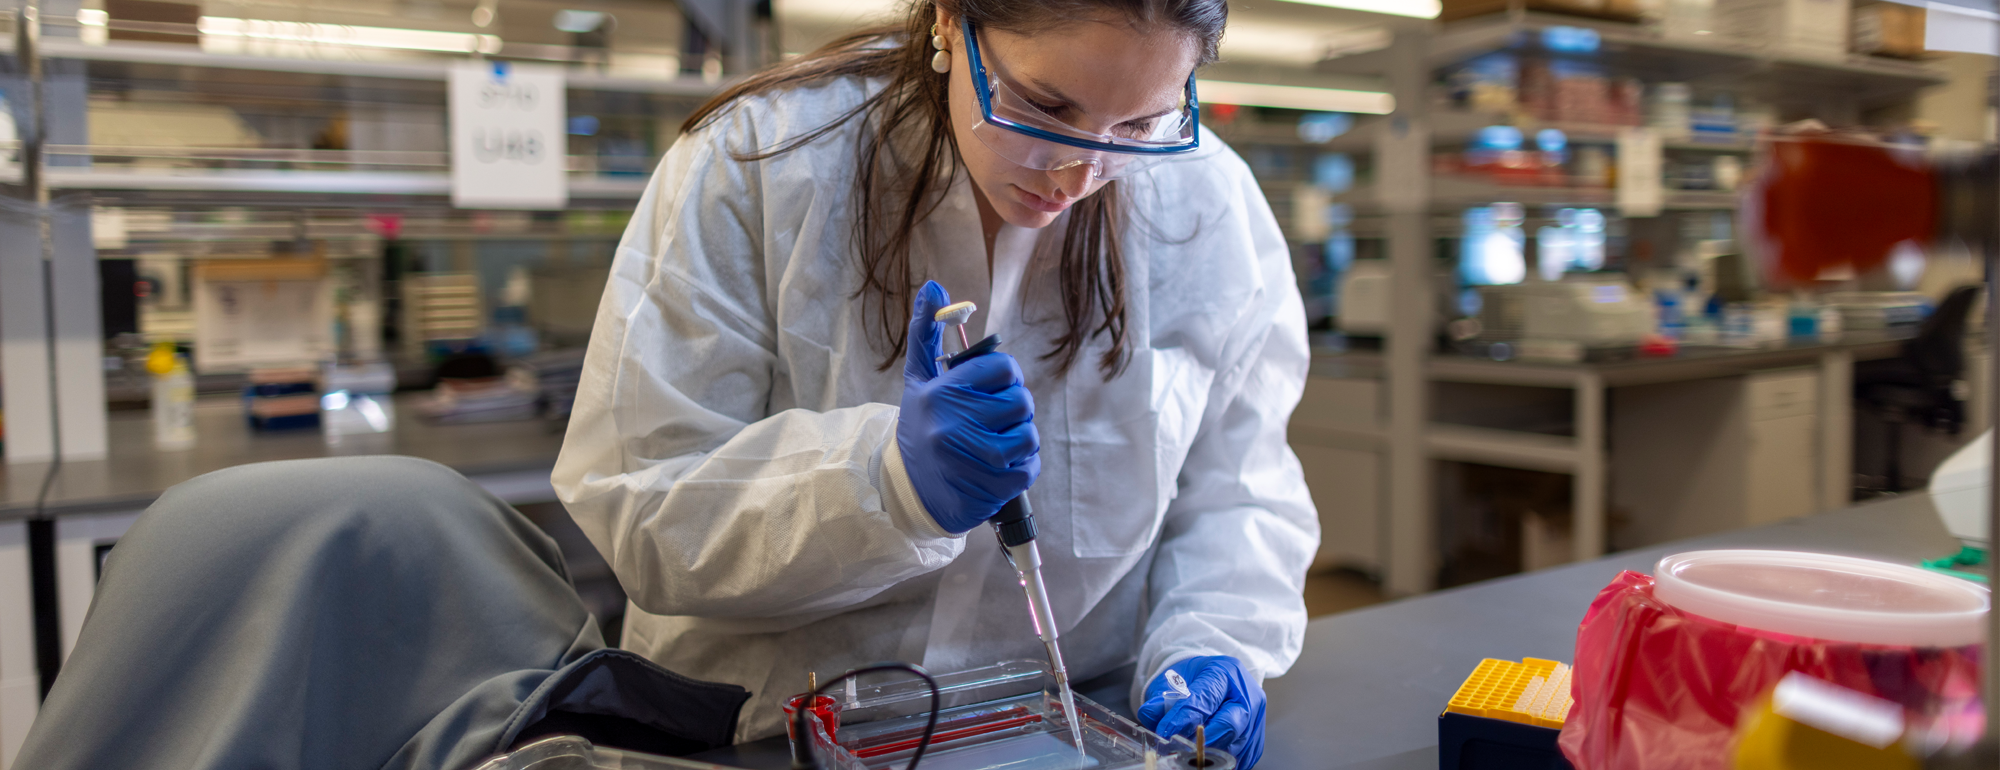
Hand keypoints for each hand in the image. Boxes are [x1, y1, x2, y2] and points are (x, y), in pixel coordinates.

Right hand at [896, 281, 1039, 533]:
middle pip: (1021, 400)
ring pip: (1029, 434)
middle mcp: (956, 424)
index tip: (993, 387)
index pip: (1003, 367)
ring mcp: (975, 458)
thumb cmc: (921, 427)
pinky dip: (1023, 466)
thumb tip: (934, 287)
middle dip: (1013, 408)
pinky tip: (999, 466)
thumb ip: (927, 333)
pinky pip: (1030, 466)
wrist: (909, 491)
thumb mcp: (918, 380)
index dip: (1005, 376)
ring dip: (1020, 438)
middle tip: (993, 417)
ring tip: (995, 442)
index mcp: (942, 392)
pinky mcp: (991, 487)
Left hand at [1138, 656, 1265, 769]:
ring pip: (1237, 745)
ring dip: (1212, 754)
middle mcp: (1247, 694)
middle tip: (1181, 749)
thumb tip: (1149, 714)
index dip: (1184, 718)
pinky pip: (1243, 757)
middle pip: (1230, 724)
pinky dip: (1224, 761)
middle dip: (1204, 741)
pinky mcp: (1257, 738)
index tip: (1165, 732)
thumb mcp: (1173, 680)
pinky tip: (1207, 761)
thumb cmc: (1195, 680)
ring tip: (1189, 756)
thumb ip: (1161, 698)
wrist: (1216, 683)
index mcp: (1226, 672)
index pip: (1205, 698)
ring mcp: (1257, 718)